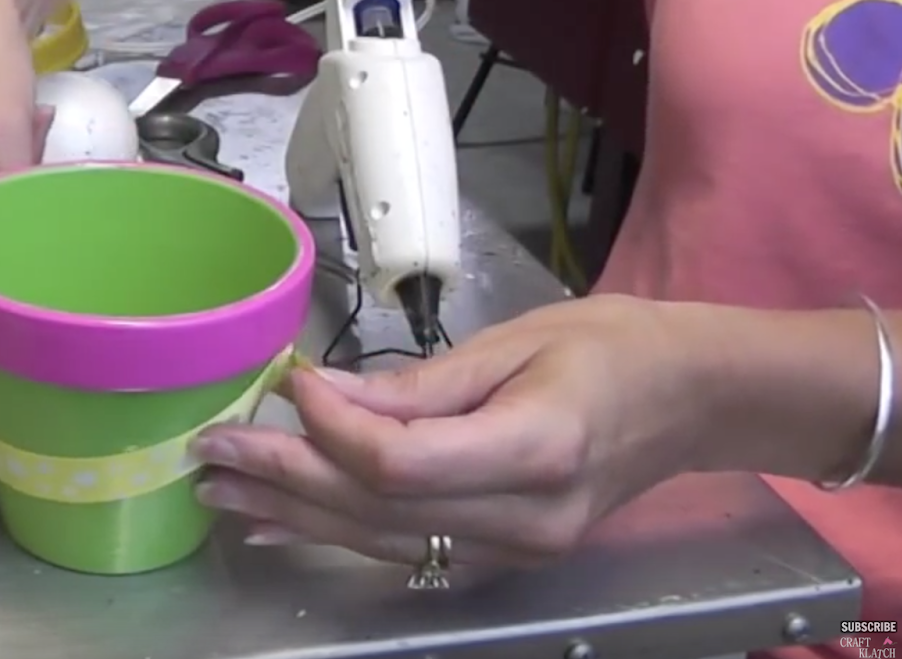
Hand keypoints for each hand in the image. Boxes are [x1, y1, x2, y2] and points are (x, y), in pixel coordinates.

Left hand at [192, 295, 711, 569]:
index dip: (330, 428)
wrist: (690, 401)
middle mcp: (523, 520)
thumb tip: (321, 393)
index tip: (286, 384)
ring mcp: (513, 552)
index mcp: (536, 450)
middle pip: (374, 509)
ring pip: (378, 541)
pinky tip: (281, 527)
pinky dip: (335, 535)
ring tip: (222, 494)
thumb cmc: (612, 349)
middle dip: (282, 479)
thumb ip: (416, 383)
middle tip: (211, 453)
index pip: (399, 461)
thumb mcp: (516, 342)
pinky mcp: (502, 559)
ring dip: (291, 516)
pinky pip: (402, 554)